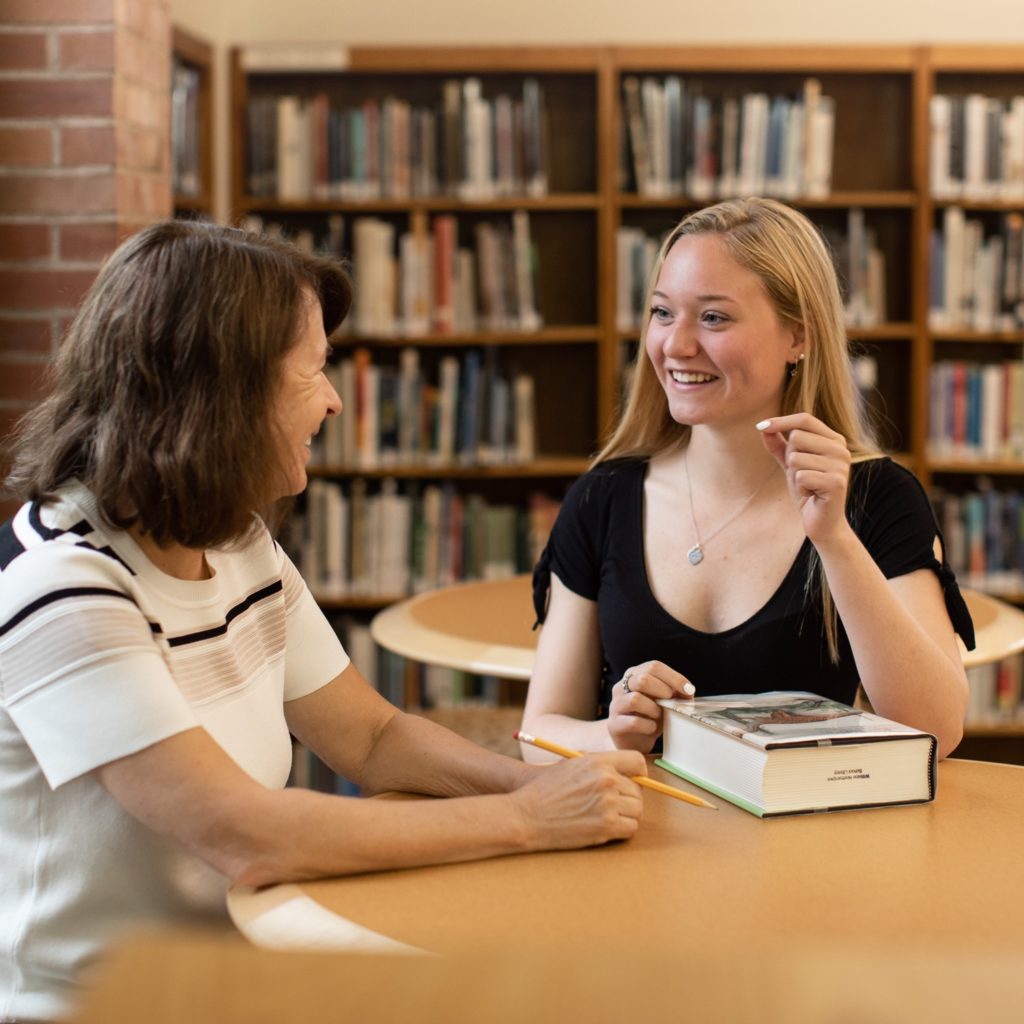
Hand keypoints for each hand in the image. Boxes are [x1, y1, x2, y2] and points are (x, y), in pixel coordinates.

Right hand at [510, 750, 646, 850]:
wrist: (526, 815)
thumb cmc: (546, 791)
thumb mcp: (572, 766)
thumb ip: (600, 767)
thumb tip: (628, 775)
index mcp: (598, 761)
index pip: (637, 762)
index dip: (639, 773)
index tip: (633, 782)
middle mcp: (606, 780)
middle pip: (638, 790)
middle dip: (629, 798)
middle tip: (613, 805)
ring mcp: (607, 804)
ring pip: (637, 810)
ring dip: (627, 815)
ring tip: (607, 817)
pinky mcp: (606, 826)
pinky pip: (631, 828)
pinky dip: (623, 830)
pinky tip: (606, 828)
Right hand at [608, 660, 694, 753]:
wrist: (633, 741)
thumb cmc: (651, 717)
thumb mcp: (665, 703)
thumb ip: (677, 694)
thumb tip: (688, 691)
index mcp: (634, 676)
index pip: (653, 667)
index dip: (673, 677)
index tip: (688, 690)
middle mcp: (621, 687)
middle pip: (641, 679)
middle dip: (662, 690)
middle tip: (671, 702)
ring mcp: (615, 705)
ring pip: (635, 699)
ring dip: (654, 709)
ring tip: (660, 716)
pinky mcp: (614, 725)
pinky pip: (633, 722)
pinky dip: (648, 725)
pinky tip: (652, 728)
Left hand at [757, 413, 851, 545]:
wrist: (823, 523)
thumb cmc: (808, 490)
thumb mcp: (791, 465)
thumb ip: (779, 445)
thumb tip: (762, 427)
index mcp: (834, 440)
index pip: (805, 419)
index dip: (781, 421)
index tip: (760, 426)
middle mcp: (841, 449)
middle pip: (796, 437)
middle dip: (790, 458)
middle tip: (802, 475)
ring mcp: (840, 465)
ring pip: (796, 457)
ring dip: (794, 475)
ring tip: (808, 486)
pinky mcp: (836, 482)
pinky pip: (801, 476)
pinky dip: (800, 488)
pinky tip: (811, 495)